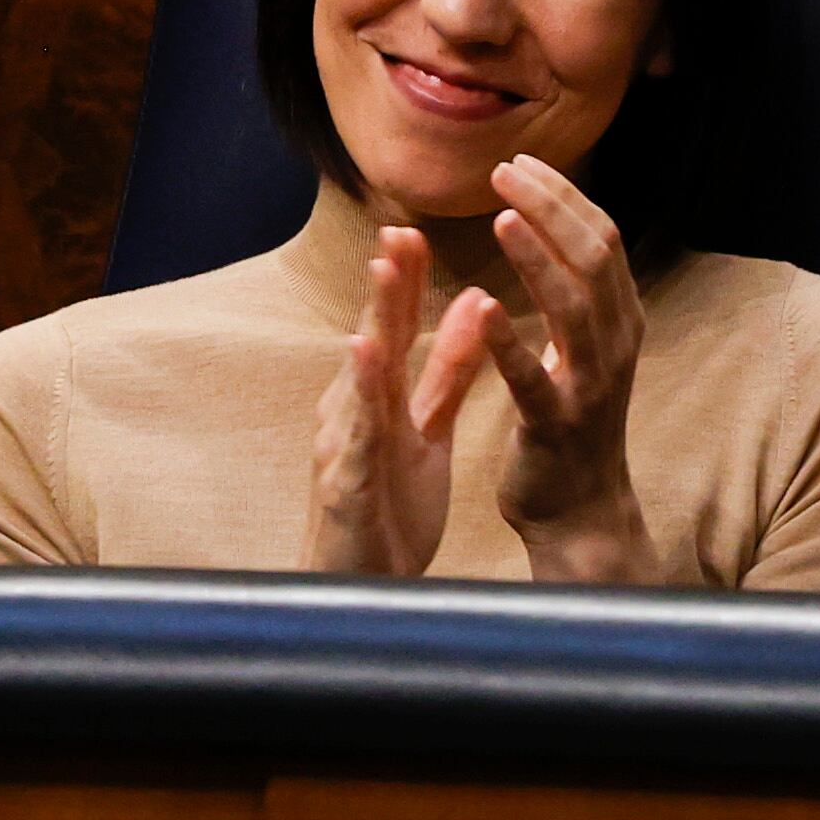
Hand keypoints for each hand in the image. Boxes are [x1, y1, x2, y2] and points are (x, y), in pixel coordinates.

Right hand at [305, 226, 494, 574]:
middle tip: (400, 229)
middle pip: (370, 339)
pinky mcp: (347, 486)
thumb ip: (447, 373)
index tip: (417, 229)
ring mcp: (344, 448)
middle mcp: (352, 414)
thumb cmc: (391, 506)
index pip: (390, 330)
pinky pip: (356, 438)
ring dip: (370, 323)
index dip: (403, 281)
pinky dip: (362, 399)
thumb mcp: (427, 429)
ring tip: (383, 272)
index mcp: (375, 400)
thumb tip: (474, 306)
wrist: (364, 591)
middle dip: (385, 286)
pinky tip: (366, 361)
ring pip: (359, 379)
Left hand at [477, 154, 660, 582]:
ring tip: (500, 218)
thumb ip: (579, 294)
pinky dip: (509, 340)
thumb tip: (562, 223)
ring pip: (572, 306)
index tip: (520, 161)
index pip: (602, 237)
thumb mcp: (589, 348)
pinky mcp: (555, 425)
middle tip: (503, 172)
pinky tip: (481, 306)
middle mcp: (616, 344)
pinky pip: (533, 376)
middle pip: (594, 257)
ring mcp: (590, 385)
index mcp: (621, 320)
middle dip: (550, 207)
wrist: (579, 509)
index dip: (563, 195)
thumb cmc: (572, 421)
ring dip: (537, 257)